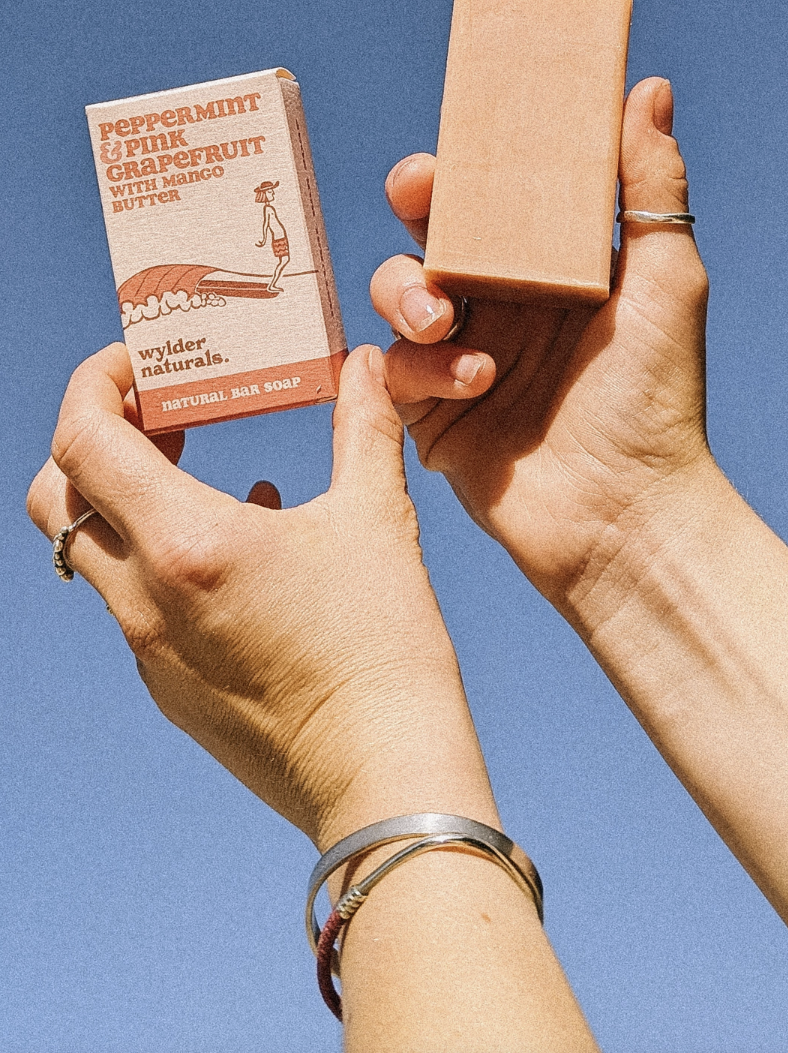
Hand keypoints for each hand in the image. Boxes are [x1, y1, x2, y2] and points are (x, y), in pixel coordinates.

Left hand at [26, 344, 496, 847]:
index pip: (83, 440)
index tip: (138, 363)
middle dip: (94, 439)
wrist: (383, 770)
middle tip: (165, 415)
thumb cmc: (384, 645)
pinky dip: (159, 558)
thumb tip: (371, 363)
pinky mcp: (169, 689)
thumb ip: (366, 427)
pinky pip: (133, 605)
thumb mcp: (377, 520)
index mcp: (187, 544)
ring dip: (126, 500)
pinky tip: (241, 550)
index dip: (94, 384)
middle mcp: (144, 599)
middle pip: (56, 496)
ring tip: (205, 473)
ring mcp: (148, 653)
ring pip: (91, 554)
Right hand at [370, 77, 717, 616]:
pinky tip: (473, 383)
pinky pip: (392, 367)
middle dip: (418, 207)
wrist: (627, 514)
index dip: (472, 160)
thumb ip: (650, 185)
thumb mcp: (666, 282)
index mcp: (554, 267)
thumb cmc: (658, 400)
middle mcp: (504, 304)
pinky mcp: (432, 412)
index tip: (461, 136)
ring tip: (448, 321)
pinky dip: (421, 366)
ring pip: (399, 290)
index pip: (499, 194)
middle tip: (424, 202)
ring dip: (412, 290)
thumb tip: (650, 86)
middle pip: (434, 230)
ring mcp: (463, 357)